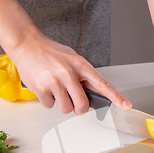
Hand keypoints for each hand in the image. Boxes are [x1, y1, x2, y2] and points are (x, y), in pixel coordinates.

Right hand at [8, 30, 131, 114]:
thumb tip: (92, 92)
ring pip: (66, 108)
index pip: (103, 84)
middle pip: (82, 105)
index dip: (116, 96)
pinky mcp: (41, 88)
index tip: (127, 105)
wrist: (26, 43)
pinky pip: (50, 105)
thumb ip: (83, 74)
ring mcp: (55, 82)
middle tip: (73, 102)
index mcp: (81, 65)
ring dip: (62, 104)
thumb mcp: (72, 59)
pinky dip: (48, 100)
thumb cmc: (50, 52)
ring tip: (56, 90)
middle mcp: (69, 74)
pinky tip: (45, 87)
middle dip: (79, 108)